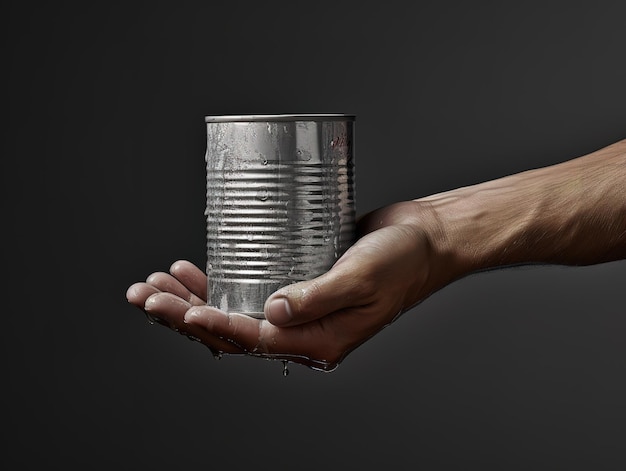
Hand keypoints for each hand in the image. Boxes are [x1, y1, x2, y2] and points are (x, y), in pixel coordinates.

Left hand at [126, 201, 441, 371]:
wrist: (423, 241)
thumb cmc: (402, 262)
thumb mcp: (362, 279)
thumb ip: (317, 297)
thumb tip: (270, 312)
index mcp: (319, 343)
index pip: (254, 340)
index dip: (213, 325)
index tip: (179, 309)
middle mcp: (303, 333)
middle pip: (230, 331)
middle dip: (182, 314)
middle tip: (145, 294)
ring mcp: (297, 311)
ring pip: (231, 313)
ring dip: (190, 300)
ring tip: (155, 282)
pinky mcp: (295, 285)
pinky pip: (247, 292)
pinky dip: (217, 284)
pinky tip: (195, 269)